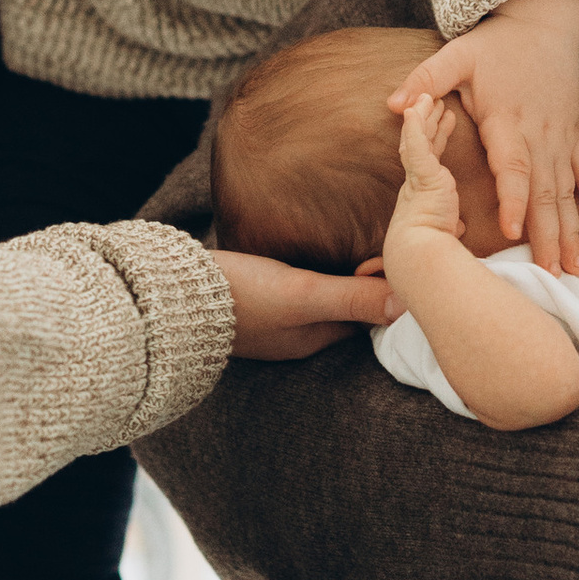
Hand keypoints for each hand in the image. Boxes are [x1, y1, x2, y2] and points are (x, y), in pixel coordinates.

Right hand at [212, 249, 400, 361]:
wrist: (171, 295)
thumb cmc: (240, 296)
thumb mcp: (302, 295)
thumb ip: (351, 298)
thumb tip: (407, 305)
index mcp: (317, 339)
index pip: (369, 317)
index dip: (389, 288)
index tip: (402, 256)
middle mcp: (301, 334)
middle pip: (350, 308)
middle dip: (370, 283)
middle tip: (389, 243)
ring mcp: (277, 319)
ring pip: (325, 298)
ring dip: (343, 276)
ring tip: (361, 240)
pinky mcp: (257, 300)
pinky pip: (298, 289)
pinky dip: (315, 272)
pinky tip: (315, 248)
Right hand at [387, 95, 468, 248]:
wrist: (419, 258)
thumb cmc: (429, 251)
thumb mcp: (442, 232)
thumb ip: (450, 225)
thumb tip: (459, 229)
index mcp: (420, 195)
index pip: (428, 158)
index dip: (435, 138)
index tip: (444, 121)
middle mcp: (414, 183)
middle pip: (420, 143)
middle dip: (428, 120)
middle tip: (434, 99)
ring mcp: (417, 178)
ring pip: (418, 139)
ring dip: (422, 116)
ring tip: (429, 95)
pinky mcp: (423, 176)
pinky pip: (416, 146)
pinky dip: (415, 126)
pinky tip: (415, 107)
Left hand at [389, 0, 578, 275]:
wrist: (543, 22)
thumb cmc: (496, 43)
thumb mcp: (457, 54)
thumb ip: (426, 79)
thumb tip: (394, 104)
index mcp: (508, 120)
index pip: (512, 167)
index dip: (513, 199)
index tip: (514, 231)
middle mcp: (539, 134)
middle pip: (544, 192)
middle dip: (548, 235)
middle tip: (550, 274)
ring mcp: (559, 136)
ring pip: (567, 190)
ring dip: (571, 228)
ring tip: (576, 266)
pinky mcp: (570, 134)